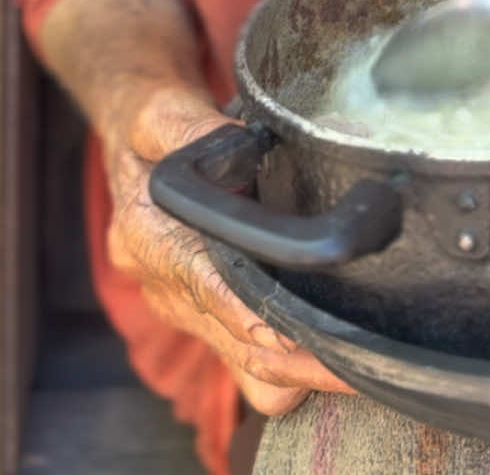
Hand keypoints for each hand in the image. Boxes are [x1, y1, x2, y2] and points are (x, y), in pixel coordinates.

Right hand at [102, 87, 351, 414]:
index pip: (198, 282)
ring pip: (242, 364)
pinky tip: (332, 358)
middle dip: (292, 360)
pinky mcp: (205, 318)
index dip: (243, 311)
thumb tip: (241, 142)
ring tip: (355, 368)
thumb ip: (190, 125)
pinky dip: (288, 373)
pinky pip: (245, 365)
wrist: (133, 153)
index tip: (287, 332)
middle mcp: (162, 285)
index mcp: (146, 236)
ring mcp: (184, 309)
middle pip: (230, 339)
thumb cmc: (152, 131)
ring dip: (297, 376)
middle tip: (353, 364)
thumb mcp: (158, 113)